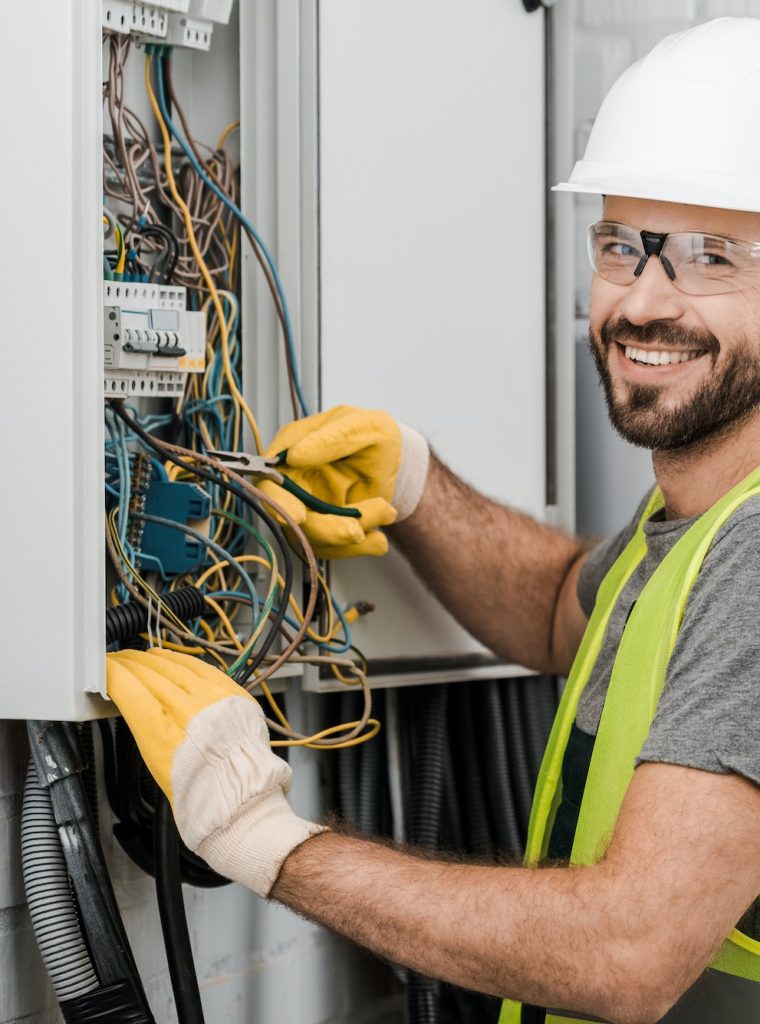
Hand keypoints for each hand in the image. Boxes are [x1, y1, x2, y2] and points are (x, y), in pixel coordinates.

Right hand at [106, 648, 326, 896]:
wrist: (241, 801)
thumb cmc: (199, 796)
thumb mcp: (156, 765)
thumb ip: (147, 728)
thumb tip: (135, 702)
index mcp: (162, 733)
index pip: (128, 688)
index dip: (113, 674)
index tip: (105, 669)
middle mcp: (187, 710)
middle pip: (150, 673)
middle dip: (131, 664)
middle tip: (119, 661)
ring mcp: (213, 699)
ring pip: (176, 666)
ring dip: (155, 660)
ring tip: (142, 658)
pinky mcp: (233, 695)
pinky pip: (203, 668)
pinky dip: (183, 662)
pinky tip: (173, 660)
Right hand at [259, 405, 428, 557]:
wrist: (396, 461)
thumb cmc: (375, 435)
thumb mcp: (363, 427)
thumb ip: (332, 438)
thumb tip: (295, 454)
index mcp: (292, 450)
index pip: (269, 481)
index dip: (278, 502)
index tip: (299, 516)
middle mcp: (294, 482)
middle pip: (291, 518)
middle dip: (325, 529)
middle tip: (356, 530)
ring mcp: (308, 508)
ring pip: (315, 538)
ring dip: (352, 534)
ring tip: (386, 512)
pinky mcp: (325, 528)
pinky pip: (334, 549)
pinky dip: (360, 547)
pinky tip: (379, 539)